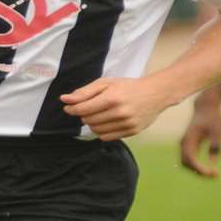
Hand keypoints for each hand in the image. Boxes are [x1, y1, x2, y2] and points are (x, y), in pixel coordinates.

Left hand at [62, 77, 176, 140]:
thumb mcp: (106, 83)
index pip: (83, 109)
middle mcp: (120, 112)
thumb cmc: (128, 87)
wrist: (156, 93)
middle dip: (84, 114)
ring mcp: (127, 124)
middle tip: (90, 107)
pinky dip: (102, 131)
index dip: (72, 109)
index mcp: (112, 98)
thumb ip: (84, 92)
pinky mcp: (132, 132)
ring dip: (92, 123)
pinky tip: (108, 121)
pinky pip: (106, 137)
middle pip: (88, 120)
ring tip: (100, 114)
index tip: (69, 107)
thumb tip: (64, 99)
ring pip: (96, 130)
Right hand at [177, 99, 220, 178]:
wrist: (206, 108)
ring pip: (186, 164)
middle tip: (215, 175)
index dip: (201, 169)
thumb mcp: (218, 130)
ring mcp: (184, 145)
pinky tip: (209, 169)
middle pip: (186, 164)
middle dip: (199, 172)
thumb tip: (213, 161)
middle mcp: (183, 144)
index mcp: (189, 140)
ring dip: (198, 171)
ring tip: (213, 174)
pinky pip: (189, 160)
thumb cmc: (213, 118)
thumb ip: (216, 145)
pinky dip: (197, 167)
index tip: (214, 173)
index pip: (191, 159)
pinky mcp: (188, 146)